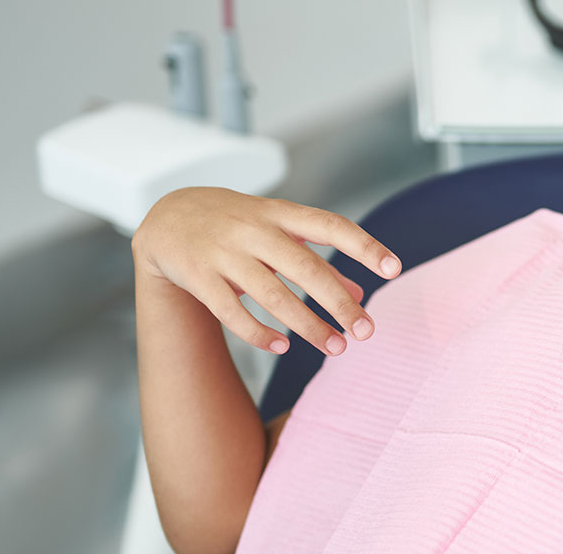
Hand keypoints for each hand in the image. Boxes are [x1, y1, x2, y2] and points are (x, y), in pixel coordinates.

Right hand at [132, 187, 400, 356]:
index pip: (331, 225)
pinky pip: (231, 312)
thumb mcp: (280, 232)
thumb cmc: (238, 225)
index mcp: (281, 214)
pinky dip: (259, 333)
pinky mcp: (199, 277)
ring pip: (272, 295)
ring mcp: (225, 253)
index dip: (364, 246)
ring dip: (307, 326)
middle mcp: (255, 230)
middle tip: (367, 332)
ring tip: (336, 348)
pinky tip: (283, 348)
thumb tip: (360, 295)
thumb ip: (320, 261)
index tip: (394, 268)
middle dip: (339, 302)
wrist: (168, 218)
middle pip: (306, 268)